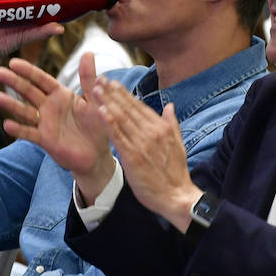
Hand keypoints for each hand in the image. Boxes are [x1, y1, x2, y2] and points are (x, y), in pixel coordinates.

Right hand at [0, 54, 110, 183]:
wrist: (97, 153)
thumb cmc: (97, 124)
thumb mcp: (95, 99)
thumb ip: (88, 78)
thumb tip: (88, 52)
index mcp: (60, 94)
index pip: (41, 79)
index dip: (28, 71)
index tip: (13, 62)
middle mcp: (49, 106)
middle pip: (29, 92)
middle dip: (14, 82)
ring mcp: (45, 123)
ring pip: (25, 111)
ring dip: (12, 105)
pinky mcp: (45, 140)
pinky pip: (29, 133)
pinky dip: (19, 129)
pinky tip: (7, 124)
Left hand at [90, 78, 199, 231]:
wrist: (176, 197)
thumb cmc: (176, 174)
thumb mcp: (179, 145)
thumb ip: (171, 123)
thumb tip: (169, 106)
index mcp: (162, 128)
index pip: (140, 106)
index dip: (125, 94)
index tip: (113, 83)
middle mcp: (152, 132)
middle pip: (129, 108)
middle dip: (113, 93)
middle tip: (100, 79)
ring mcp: (142, 144)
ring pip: (122, 119)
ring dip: (108, 102)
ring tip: (96, 89)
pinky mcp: (133, 156)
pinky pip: (118, 136)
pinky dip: (110, 122)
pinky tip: (101, 110)